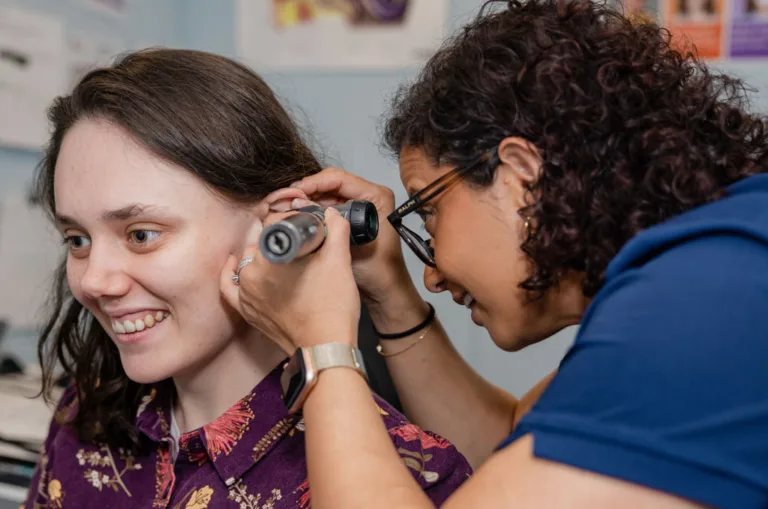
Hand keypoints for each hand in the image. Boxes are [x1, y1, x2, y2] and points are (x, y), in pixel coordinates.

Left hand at [220, 208, 360, 352]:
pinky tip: (235, 264)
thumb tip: (330, 213)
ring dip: (263, 255)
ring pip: (249, 260)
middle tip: (302, 247)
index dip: (293, 220)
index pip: (275, 223)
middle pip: (262, 241)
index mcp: (270, 255)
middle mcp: (251, 272)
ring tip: (285, 259)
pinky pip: (230, 285)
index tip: (307, 227)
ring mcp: (246, 293)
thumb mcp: (339, 260)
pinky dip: (232, 273)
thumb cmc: (332, 307)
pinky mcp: (247, 310)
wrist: (325, 348)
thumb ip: (336, 228)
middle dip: (280, 239)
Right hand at [287, 168, 414, 305]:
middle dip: (308, 190)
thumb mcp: (349, 246)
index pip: (339, 179)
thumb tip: (298, 205)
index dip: (314, 183)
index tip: (295, 193)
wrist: (386, 290)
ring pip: (328, 193)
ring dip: (309, 199)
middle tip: (286, 200)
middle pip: (332, 183)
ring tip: (288, 206)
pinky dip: (315, 208)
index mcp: (377, 196)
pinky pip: (330, 204)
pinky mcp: (354, 214)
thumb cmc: (377, 271)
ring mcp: (362, 204)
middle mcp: (371, 195)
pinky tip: (300, 214)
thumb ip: (326, 225)